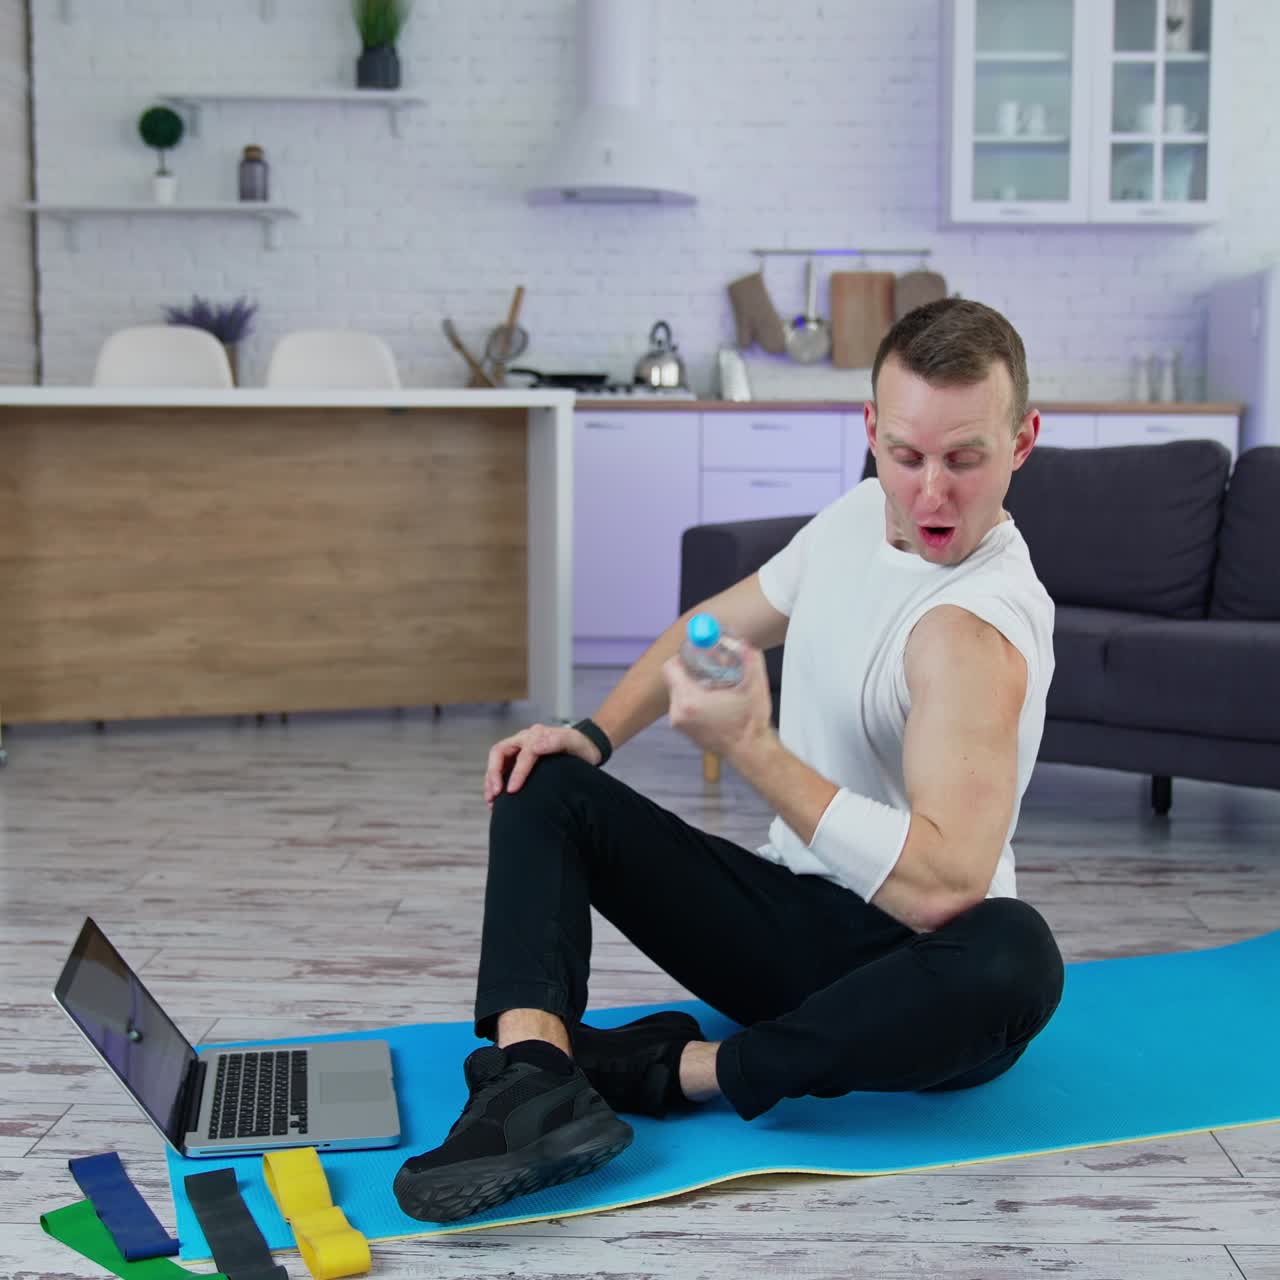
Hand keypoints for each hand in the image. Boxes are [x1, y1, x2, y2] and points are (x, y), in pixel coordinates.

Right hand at [483, 722, 601, 807]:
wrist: (586, 748)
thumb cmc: (581, 746)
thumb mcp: (573, 742)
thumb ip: (556, 742)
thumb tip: (535, 746)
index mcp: (536, 735)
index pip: (522, 754)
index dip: (516, 773)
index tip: (512, 791)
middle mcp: (524, 740)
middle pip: (499, 753)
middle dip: (494, 774)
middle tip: (494, 794)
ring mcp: (519, 749)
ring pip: (497, 762)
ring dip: (491, 780)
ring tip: (490, 800)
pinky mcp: (518, 760)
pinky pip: (502, 769)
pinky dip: (496, 783)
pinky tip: (496, 799)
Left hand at [661, 642, 774, 761]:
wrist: (750, 751)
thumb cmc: (750, 723)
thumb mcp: (754, 685)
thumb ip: (748, 658)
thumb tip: (740, 641)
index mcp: (690, 702)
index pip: (670, 668)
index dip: (683, 657)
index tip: (699, 654)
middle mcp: (679, 713)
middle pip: (674, 678)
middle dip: (690, 670)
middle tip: (709, 667)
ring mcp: (679, 723)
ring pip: (678, 691)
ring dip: (692, 684)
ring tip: (714, 686)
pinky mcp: (683, 730)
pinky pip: (681, 704)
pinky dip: (693, 698)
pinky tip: (713, 700)